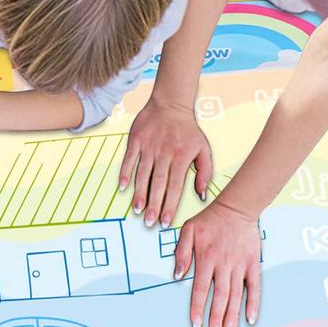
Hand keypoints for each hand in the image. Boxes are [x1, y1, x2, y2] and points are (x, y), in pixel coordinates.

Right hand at [119, 96, 212, 227]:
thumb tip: (200, 195)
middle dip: (154, 205)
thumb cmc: (188, 130)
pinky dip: (125, 173)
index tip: (166, 222)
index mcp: (181, 158)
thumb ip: (204, 173)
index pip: (176, 186)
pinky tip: (123, 188)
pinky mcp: (136, 141)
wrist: (170, 104)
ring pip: (143, 174)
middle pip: (158, 184)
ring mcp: (149, 147)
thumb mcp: (204, 149)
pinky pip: (129, 160)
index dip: (170, 205)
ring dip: (139, 193)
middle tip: (150, 222)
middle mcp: (164, 154)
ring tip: (138, 210)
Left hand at [174, 198, 261, 326]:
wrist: (236, 208)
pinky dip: (253, 303)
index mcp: (205, 258)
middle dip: (215, 319)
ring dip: (232, 316)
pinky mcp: (252, 264)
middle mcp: (222, 265)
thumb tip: (177, 275)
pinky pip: (254, 287)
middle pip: (219, 297)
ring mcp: (239, 265)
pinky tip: (250, 318)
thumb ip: (181, 253)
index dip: (197, 308)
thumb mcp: (187, 231)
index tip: (195, 325)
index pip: (200, 289)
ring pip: (235, 295)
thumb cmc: (209, 220)